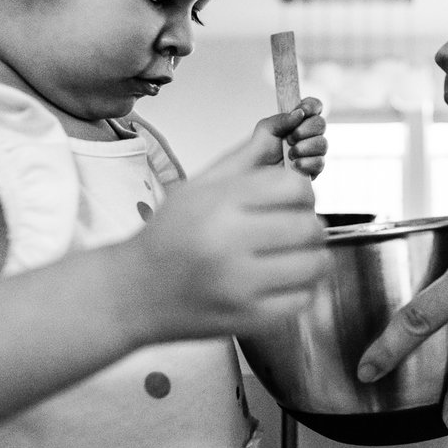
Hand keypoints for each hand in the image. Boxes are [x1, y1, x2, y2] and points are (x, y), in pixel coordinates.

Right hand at [126, 127, 330, 343]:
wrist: (132, 293)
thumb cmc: (169, 236)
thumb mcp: (200, 186)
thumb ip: (247, 158)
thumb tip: (284, 127)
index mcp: (220, 203)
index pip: (296, 187)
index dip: (302, 191)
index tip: (292, 200)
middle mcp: (229, 243)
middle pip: (310, 226)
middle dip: (308, 224)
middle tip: (291, 229)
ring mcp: (240, 286)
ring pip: (315, 264)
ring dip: (310, 257)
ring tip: (290, 255)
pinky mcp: (248, 319)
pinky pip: (303, 299)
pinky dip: (299, 290)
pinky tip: (278, 282)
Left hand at [250, 97, 327, 177]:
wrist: (256, 173)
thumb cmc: (260, 150)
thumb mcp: (266, 128)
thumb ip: (283, 118)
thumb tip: (300, 114)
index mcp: (298, 121)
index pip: (314, 106)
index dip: (312, 106)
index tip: (302, 110)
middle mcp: (308, 135)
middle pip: (321, 124)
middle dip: (305, 130)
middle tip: (289, 139)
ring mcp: (313, 152)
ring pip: (323, 143)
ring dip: (304, 147)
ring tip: (290, 154)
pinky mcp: (314, 169)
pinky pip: (320, 162)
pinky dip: (306, 162)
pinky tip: (294, 165)